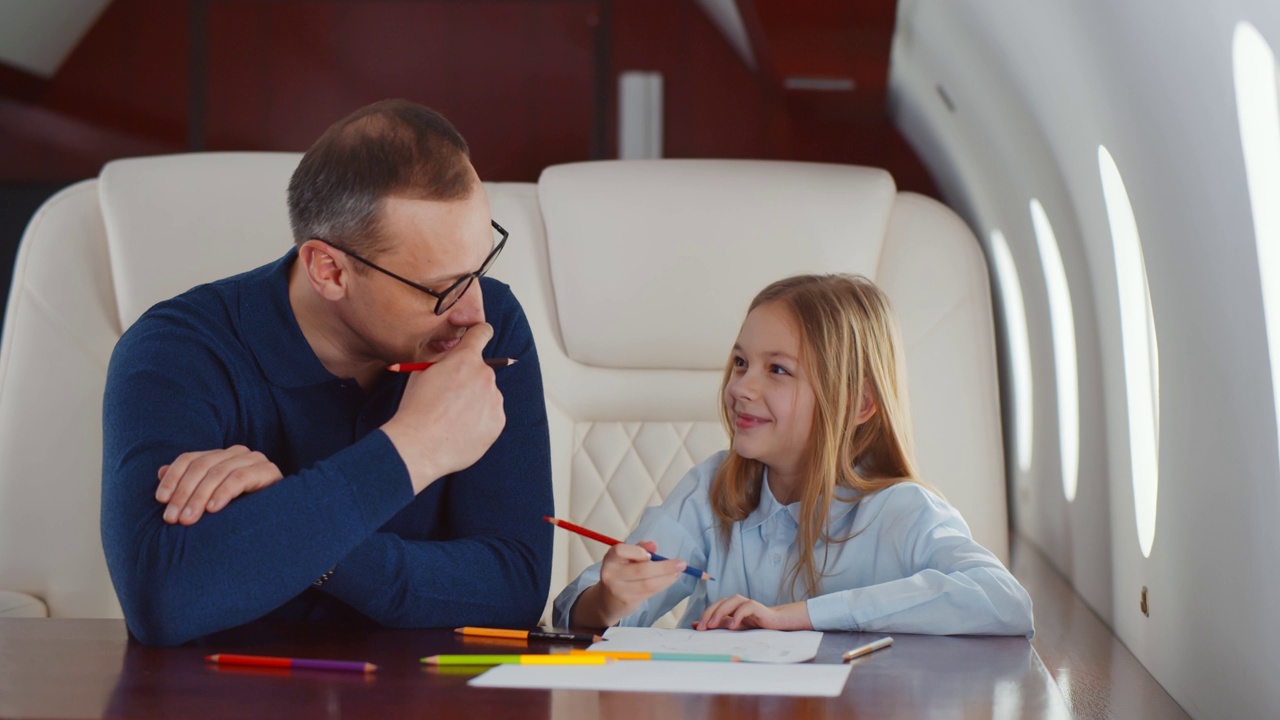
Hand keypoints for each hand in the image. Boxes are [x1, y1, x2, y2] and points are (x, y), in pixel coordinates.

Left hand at [155, 445, 283, 524]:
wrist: (278, 522)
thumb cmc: (240, 511)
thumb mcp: (208, 498)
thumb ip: (187, 484)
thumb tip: (160, 471)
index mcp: (221, 455)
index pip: (189, 459)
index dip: (173, 478)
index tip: (161, 500)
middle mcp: (237, 452)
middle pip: (201, 466)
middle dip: (184, 493)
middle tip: (173, 518)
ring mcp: (254, 459)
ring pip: (218, 472)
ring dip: (199, 497)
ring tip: (188, 519)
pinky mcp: (268, 471)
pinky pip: (240, 478)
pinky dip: (224, 493)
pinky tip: (213, 510)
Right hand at [381, 323, 505, 492]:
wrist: (419, 446)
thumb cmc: (415, 409)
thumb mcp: (422, 372)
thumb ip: (443, 360)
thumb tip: (454, 355)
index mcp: (465, 358)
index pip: (482, 332)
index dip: (479, 334)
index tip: (479, 338)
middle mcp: (485, 375)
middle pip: (482, 370)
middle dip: (469, 380)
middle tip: (450, 398)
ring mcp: (494, 399)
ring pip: (487, 395)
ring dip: (475, 402)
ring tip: (452, 419)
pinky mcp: (498, 421)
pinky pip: (491, 415)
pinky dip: (480, 421)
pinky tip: (461, 430)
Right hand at [571, 541, 686, 628]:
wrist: (606, 600)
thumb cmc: (620, 573)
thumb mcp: (626, 558)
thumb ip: (639, 548)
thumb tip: (653, 545)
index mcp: (610, 559)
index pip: (620, 551)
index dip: (638, 552)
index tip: (651, 555)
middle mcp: (611, 574)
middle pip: (640, 570)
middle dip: (664, 567)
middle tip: (682, 564)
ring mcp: (619, 590)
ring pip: (648, 584)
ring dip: (667, 578)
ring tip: (678, 572)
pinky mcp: (628, 602)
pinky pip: (649, 592)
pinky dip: (663, 585)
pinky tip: (671, 579)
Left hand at [693, 595, 812, 630]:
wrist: (776, 623)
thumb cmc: (755, 624)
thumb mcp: (733, 627)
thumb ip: (717, 625)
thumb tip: (696, 625)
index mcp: (731, 606)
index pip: (714, 606)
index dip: (705, 615)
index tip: (697, 629)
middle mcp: (738, 602)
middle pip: (720, 602)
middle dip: (709, 613)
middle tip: (703, 627)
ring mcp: (747, 603)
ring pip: (732, 601)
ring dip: (720, 612)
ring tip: (713, 625)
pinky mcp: (758, 607)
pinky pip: (746, 607)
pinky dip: (738, 615)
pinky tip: (733, 625)